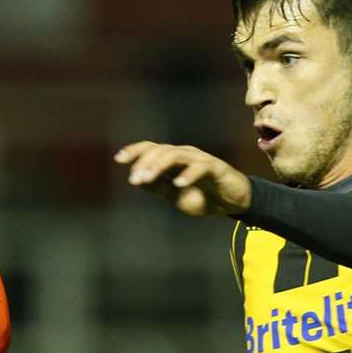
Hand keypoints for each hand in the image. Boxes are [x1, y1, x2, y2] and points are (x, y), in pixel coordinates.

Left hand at [114, 141, 251, 216]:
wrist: (232, 203)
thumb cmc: (204, 197)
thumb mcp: (175, 196)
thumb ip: (158, 187)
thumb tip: (137, 180)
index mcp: (173, 160)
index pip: (151, 149)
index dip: (135, 151)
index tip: (118, 159)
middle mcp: (185, 154)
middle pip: (160, 150)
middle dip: (144, 164)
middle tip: (135, 179)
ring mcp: (200, 159)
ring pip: (175, 155)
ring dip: (159, 166)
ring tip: (147, 179)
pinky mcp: (215, 167)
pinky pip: (200, 167)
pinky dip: (188, 175)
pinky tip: (178, 184)